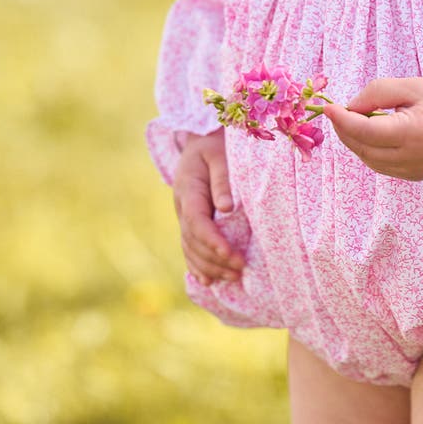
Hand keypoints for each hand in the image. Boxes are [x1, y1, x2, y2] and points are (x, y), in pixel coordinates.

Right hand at [172, 128, 245, 285]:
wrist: (201, 142)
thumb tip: (226, 208)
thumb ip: (221, 180)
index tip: (229, 253)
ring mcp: (182, 216)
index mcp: (188, 189)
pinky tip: (208, 281)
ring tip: (234, 277)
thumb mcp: (218, 155)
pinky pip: (189, 248)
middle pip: (193, 240)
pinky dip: (197, 266)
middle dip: (215, 258)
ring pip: (190, 248)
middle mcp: (182, 206)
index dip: (211, 240)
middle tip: (240, 268)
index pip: (196, 221)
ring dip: (209, 266)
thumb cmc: (215, 146)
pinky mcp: (189, 222)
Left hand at [323, 77, 422, 181]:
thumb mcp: (410, 85)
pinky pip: (381, 165)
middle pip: (363, 148)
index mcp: (414, 134)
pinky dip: (369, 150)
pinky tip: (371, 133)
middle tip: (339, 110)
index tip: (327, 107)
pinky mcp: (415, 176)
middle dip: (345, 130)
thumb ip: (376, 93)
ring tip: (355, 119)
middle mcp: (413, 159)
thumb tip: (348, 108)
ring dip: (355, 141)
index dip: (341, 120)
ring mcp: (414, 172)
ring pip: (369, 160)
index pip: (365, 131)